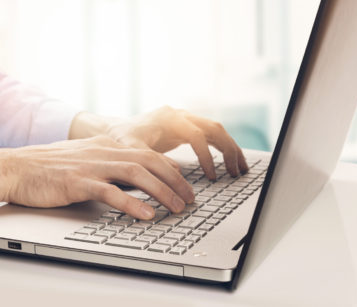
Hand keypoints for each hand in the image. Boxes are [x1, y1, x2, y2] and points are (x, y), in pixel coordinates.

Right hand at [0, 136, 194, 218]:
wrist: (13, 168)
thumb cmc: (46, 168)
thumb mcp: (84, 159)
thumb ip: (108, 164)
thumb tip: (132, 178)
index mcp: (106, 145)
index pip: (148, 153)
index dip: (171, 169)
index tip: (185, 183)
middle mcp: (103, 151)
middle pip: (150, 162)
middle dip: (176, 181)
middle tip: (190, 199)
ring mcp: (91, 165)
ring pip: (137, 174)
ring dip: (162, 191)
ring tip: (177, 207)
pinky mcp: (77, 182)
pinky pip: (111, 192)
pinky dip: (131, 203)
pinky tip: (146, 214)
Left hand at [69, 106, 248, 179]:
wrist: (115, 129)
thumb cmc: (121, 140)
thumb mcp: (131, 150)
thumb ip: (149, 158)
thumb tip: (174, 172)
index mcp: (170, 119)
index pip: (197, 136)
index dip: (206, 157)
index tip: (211, 177)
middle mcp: (182, 115)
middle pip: (215, 129)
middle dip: (229, 151)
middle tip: (236, 173)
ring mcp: (187, 119)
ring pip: (218, 131)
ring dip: (231, 149)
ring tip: (240, 169)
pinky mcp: (188, 127)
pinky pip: (212, 136)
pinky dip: (223, 148)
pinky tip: (230, 163)